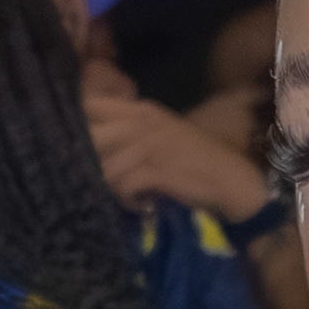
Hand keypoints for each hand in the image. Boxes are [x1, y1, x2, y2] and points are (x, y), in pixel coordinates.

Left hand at [84, 85, 269, 217]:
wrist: (230, 177)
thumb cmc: (193, 157)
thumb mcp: (160, 133)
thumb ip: (130, 130)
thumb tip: (92, 142)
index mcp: (141, 110)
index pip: (90, 106)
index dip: (77, 126)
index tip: (80, 148)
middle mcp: (141, 123)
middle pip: (90, 138)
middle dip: (89, 162)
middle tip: (99, 178)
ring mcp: (148, 146)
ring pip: (104, 166)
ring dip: (110, 187)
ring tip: (125, 195)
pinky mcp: (156, 171)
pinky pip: (123, 186)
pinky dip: (128, 200)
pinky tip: (139, 203)